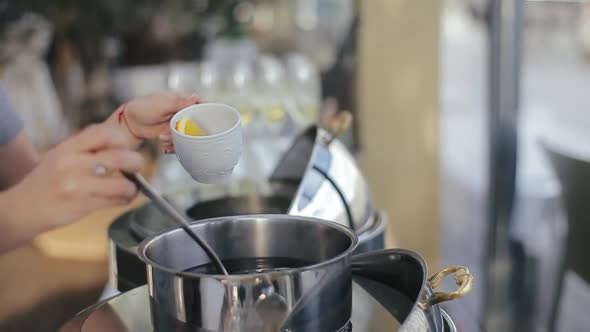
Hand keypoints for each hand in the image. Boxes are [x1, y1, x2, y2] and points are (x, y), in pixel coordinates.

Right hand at [7, 124, 143, 228]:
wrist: (22, 208)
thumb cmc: (46, 180)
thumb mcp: (59, 155)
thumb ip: (85, 147)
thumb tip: (120, 143)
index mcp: (67, 148)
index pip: (102, 133)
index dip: (120, 138)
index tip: (125, 146)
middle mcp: (72, 165)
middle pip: (119, 158)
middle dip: (136, 161)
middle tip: (137, 165)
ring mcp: (78, 187)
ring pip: (122, 184)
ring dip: (133, 186)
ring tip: (132, 186)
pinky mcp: (83, 206)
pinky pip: (116, 201)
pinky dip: (126, 199)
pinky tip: (123, 197)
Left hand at [111, 92, 202, 152]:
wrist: (129, 122)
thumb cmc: (143, 107)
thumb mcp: (162, 104)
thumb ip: (180, 102)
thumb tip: (196, 97)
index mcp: (181, 101)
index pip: (200, 104)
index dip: (208, 111)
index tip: (213, 120)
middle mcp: (181, 113)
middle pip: (197, 123)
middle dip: (192, 132)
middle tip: (183, 135)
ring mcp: (177, 124)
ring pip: (188, 135)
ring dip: (178, 140)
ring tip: (164, 139)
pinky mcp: (172, 134)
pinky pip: (179, 142)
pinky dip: (174, 147)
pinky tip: (164, 147)